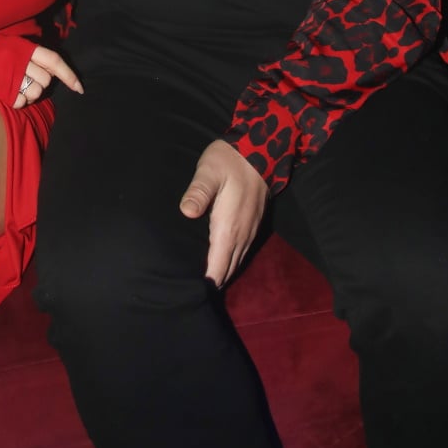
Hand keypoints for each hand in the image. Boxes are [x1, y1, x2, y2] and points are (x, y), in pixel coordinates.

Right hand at [12, 45, 82, 108]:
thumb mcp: (15, 47)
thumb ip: (35, 56)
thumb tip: (55, 72)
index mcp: (25, 48)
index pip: (54, 61)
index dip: (68, 75)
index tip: (80, 88)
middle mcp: (19, 60)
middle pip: (46, 80)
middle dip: (40, 83)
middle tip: (27, 79)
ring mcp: (11, 76)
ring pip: (36, 93)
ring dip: (30, 94)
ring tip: (17, 87)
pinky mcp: (4, 91)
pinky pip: (22, 102)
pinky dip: (19, 101)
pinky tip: (11, 93)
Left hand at [180, 139, 268, 286]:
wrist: (261, 151)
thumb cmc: (229, 161)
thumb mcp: (209, 172)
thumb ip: (198, 192)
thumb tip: (186, 212)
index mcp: (228, 228)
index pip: (217, 268)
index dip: (206, 285)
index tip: (190, 296)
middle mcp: (241, 236)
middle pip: (227, 271)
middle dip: (213, 285)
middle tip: (191, 296)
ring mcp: (249, 232)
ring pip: (236, 264)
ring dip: (222, 275)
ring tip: (203, 287)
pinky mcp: (253, 226)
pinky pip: (241, 254)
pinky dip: (229, 264)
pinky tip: (219, 265)